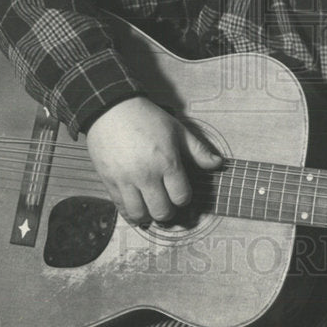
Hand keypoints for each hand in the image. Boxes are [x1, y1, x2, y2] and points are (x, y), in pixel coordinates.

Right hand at [85, 97, 222, 223]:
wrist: (112, 110)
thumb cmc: (147, 118)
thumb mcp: (177, 130)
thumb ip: (198, 150)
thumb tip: (217, 164)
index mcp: (167, 162)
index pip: (181, 197)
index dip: (184, 199)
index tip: (180, 193)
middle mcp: (147, 175)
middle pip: (162, 211)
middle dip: (168, 211)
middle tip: (167, 204)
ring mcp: (126, 180)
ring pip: (140, 215)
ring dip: (149, 215)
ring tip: (151, 207)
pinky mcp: (109, 182)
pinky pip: (121, 208)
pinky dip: (130, 213)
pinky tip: (136, 208)